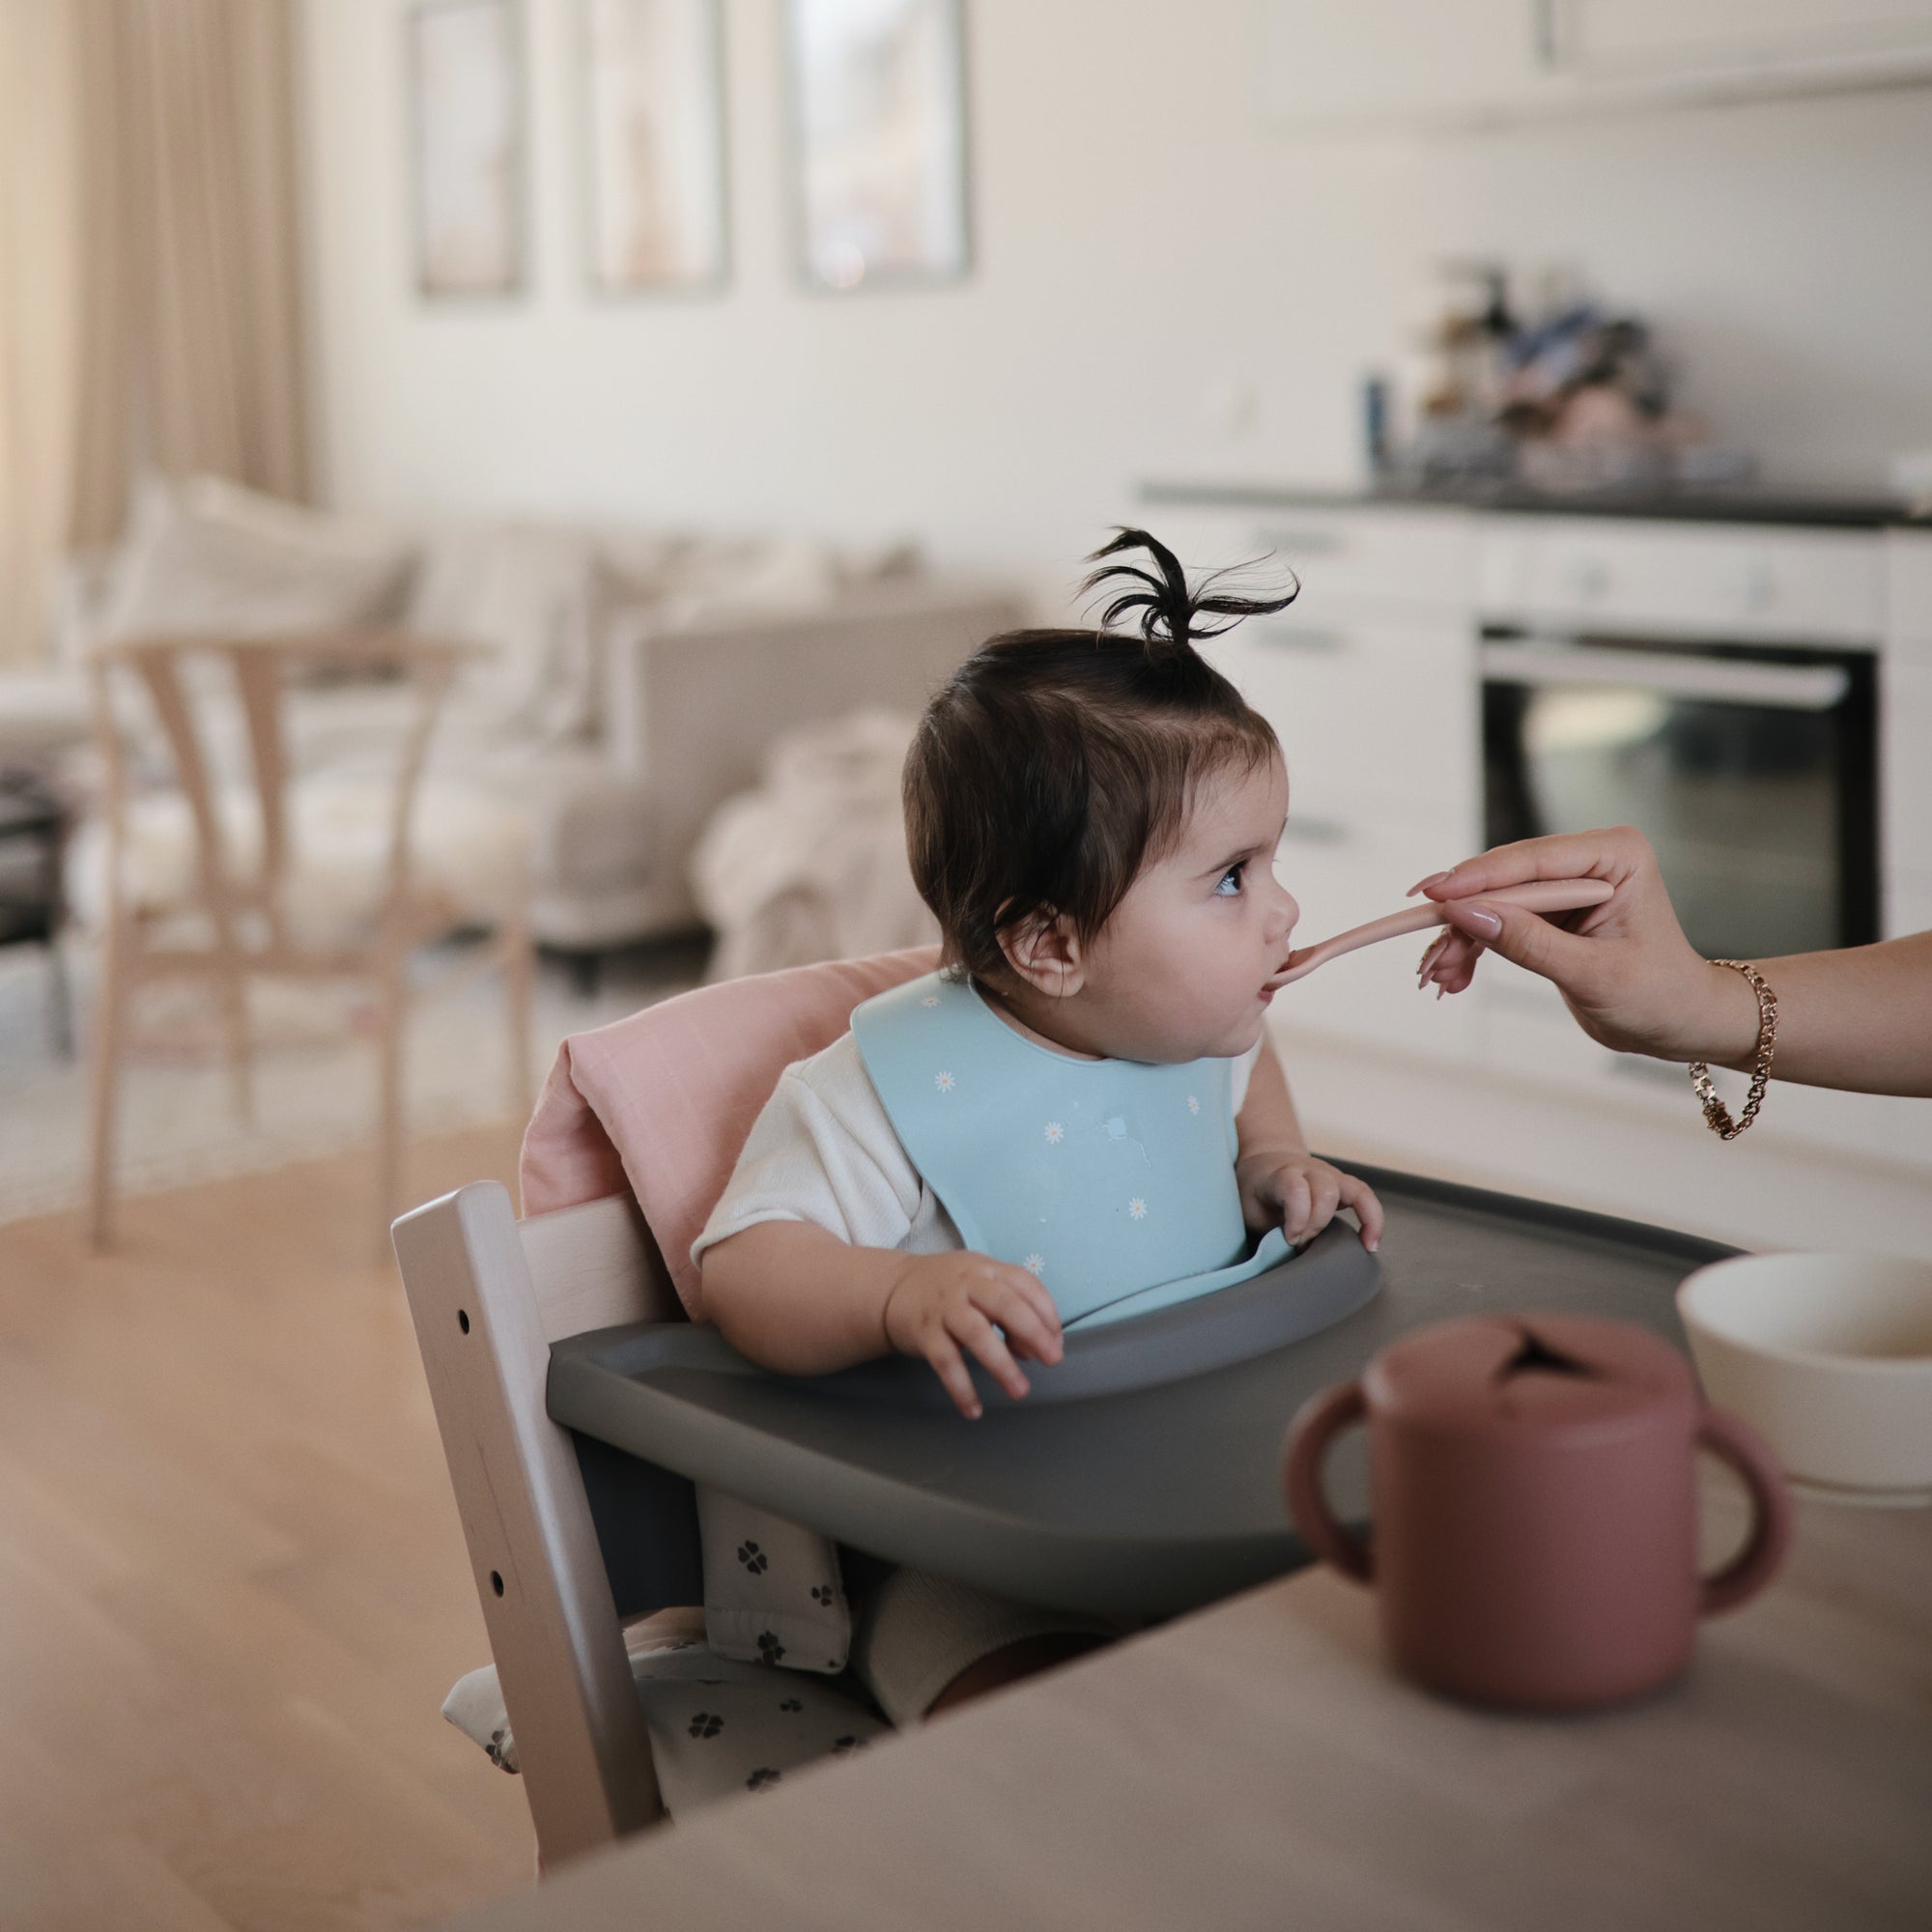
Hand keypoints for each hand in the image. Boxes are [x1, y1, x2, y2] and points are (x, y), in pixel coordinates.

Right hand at [881, 1251, 1064, 1419]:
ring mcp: (944, 1308)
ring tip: (1019, 1390)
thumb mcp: (981, 1283)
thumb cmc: (950, 1289)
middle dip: (1033, 1332)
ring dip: (1001, 1364)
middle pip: (1004, 1303)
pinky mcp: (924, 1332)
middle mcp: (967, 1284)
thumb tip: (1033, 1349)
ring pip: (976, 1333)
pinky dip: (961, 1387)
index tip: (1056, 1340)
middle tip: (1052, 1359)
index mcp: (987, 1270)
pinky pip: (945, 1362)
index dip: (1046, 1312)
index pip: (1024, 1284)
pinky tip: (973, 1409)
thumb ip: (1010, 1310)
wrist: (893, 1288)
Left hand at [1237, 1149, 1382, 1252]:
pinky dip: (1373, 1219)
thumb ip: (1266, 1229)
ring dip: (1350, 1224)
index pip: (1296, 1188)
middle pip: (1326, 1191)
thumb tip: (1284, 1257)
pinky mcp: (1342, 1183)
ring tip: (1349, 1249)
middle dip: (1317, 1225)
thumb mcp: (1248, 1209)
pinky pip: (1366, 1196)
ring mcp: (1328, 1174)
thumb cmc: (1255, 1191)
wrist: (1265, 1163)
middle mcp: (1308, 1170)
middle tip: (1301, 1245)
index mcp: (1280, 1174)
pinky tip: (1370, 1243)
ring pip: (1353, 1190)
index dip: (1297, 1218)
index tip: (1288, 1239)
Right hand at [1409, 826, 1757, 1063]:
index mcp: (1615, 855)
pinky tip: (1454, 978)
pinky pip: (1499, 922)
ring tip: (1439, 977)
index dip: (1477, 878)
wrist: (1677, 1022)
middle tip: (1427, 955)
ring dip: (1461, 940)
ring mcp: (1566, 885)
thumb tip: (1465, 914)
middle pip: (1504, 879)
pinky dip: (1473, 949)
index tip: (1432, 895)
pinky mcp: (1550, 912)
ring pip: (1492, 903)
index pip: (1532, 859)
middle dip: (1462, 919)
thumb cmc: (1658, 995)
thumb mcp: (1592, 973)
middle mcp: (1588, 860)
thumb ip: (1528, 942)